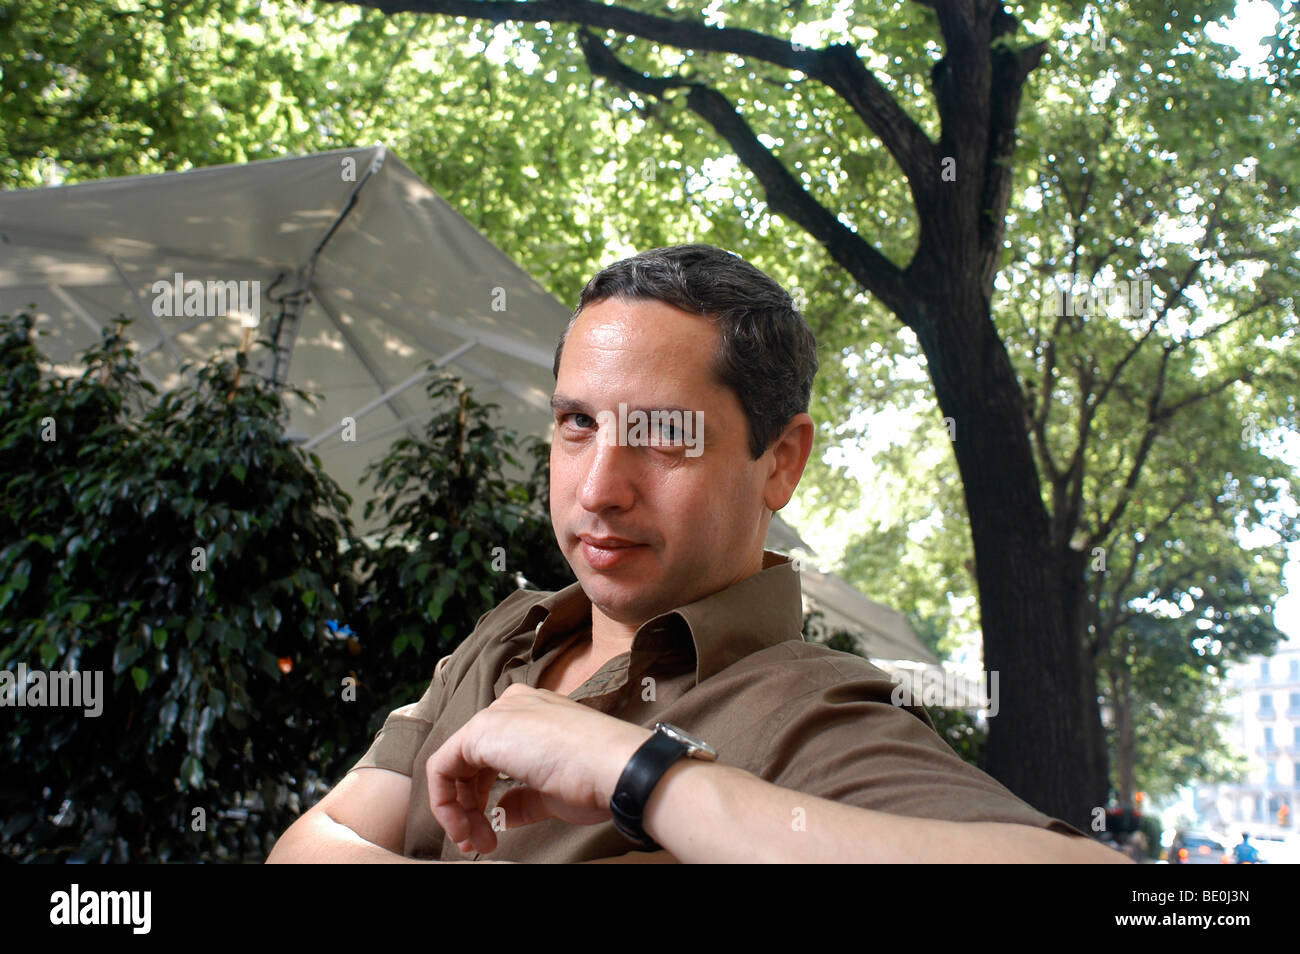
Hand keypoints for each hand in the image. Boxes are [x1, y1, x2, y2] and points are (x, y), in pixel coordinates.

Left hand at [425, 682, 653, 854]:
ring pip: (452, 764)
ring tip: (475, 841)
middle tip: (479, 842)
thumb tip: (502, 812)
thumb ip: (522, 798)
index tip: (492, 831)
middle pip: (468, 761)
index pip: (490, 756)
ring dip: (457, 811)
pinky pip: (442, 767)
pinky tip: (463, 827)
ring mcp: (497, 715)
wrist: (616, 768)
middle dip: (467, 808)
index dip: (481, 798)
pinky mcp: (482, 730)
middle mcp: (511, 706)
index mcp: (531, 713)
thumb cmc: (596, 779)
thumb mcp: (552, 793)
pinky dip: (445, 802)